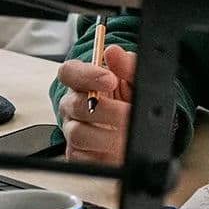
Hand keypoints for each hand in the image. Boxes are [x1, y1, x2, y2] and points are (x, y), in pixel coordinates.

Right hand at [56, 44, 135, 164]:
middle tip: (128, 112)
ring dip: (107, 134)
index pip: (69, 72)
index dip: (87, 75)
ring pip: (78, 133)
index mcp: (83, 83)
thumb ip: (127, 65)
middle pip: (75, 105)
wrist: (138, 129)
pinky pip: (81, 156)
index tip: (111, 79)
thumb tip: (114, 52)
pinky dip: (103, 153)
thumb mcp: (135, 81)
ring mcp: (73, 130)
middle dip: (107, 109)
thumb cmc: (131, 100)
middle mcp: (73, 106)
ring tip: (128, 134)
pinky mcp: (77, 153)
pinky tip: (118, 148)